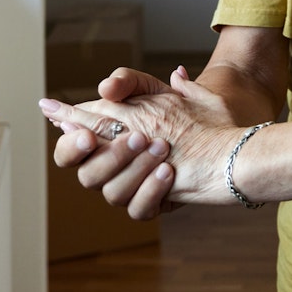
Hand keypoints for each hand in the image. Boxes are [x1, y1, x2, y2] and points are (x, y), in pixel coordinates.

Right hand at [39, 66, 246, 217]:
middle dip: (109, 156)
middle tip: (137, 137)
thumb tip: (106, 88)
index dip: (70, 142)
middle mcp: (112, 167)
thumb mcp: (154, 87)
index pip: (71, 145)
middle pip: (85, 175)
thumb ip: (127, 81)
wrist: (221, 133)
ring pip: (112, 193)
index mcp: (103, 138)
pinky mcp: (154, 203)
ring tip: (162, 148)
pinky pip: (139, 210)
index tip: (84, 132)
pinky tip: (168, 172)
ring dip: (134, 169)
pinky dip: (151, 191)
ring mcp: (131, 187)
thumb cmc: (182, 108)